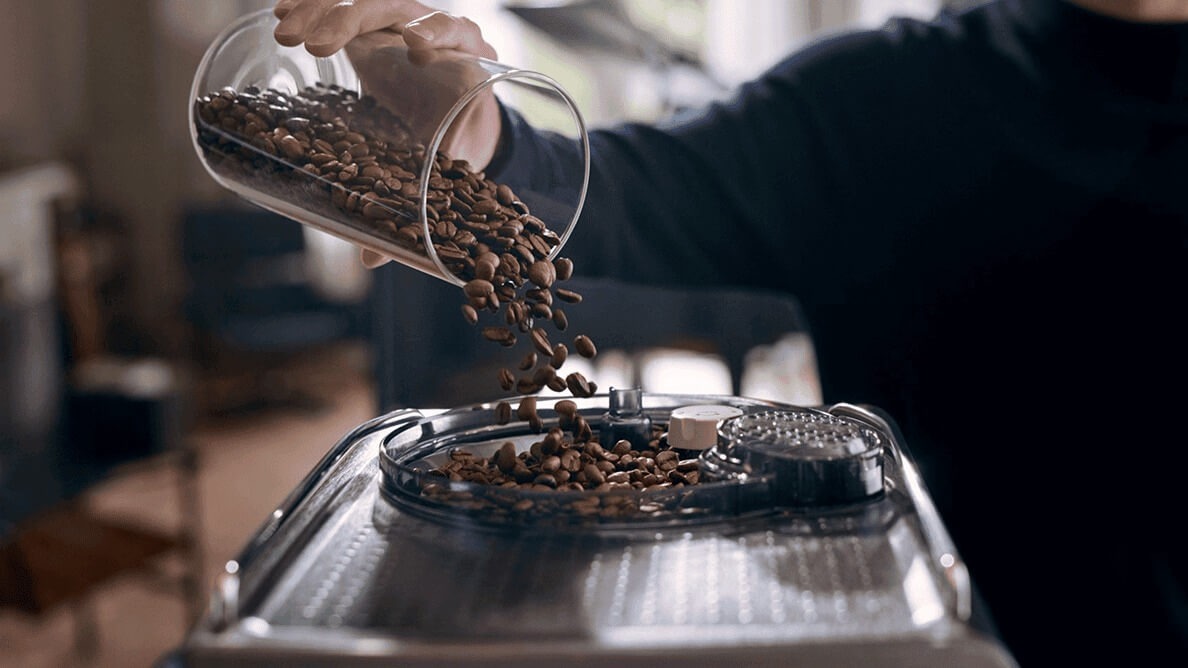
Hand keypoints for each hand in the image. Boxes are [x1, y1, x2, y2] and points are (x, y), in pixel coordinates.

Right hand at [273, 1, 503, 268]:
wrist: (455, 116)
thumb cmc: (452, 145)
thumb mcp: (438, 174)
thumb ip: (412, 207)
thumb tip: (370, 261)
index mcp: (467, 60)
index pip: (455, 31)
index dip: (436, 32)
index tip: (414, 47)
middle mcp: (437, 30)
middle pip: (399, 8)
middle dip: (354, 20)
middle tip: (315, 43)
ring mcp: (403, 18)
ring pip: (365, 1)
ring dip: (322, 10)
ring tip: (285, 30)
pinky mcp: (374, 20)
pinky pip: (341, 4)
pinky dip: (311, 4)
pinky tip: (280, 12)